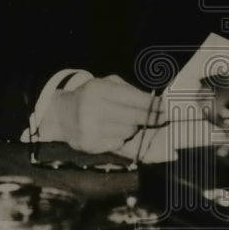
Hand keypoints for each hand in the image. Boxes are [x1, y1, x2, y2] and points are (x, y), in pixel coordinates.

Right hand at [41, 75, 161, 153]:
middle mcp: (91, 109)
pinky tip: (110, 131)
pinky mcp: (88, 145)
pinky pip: (117, 143)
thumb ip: (130, 92)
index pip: (133, 99)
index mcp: (98, 89)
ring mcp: (88, 129)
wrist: (61, 115)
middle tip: (163, 117)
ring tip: (122, 121)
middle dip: (151, 117)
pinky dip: (119, 137)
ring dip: (132, 127)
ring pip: (128, 131)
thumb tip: (157, 104)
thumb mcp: (107, 85)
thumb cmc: (92, 97)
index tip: (167, 108)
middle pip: (134, 117)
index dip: (153, 104)